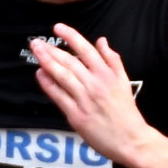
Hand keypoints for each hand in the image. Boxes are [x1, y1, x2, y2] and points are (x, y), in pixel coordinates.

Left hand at [30, 24, 148, 164]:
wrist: (131, 139)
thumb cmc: (126, 112)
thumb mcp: (124, 80)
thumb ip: (112, 59)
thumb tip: (101, 41)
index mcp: (107, 74)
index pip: (86, 49)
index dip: (70, 36)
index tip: (58, 28)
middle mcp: (95, 84)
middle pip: (70, 62)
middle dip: (51, 50)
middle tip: (36, 42)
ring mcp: (85, 100)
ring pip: (63, 76)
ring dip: (47, 62)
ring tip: (36, 52)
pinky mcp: (77, 116)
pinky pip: (60, 97)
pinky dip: (49, 85)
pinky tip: (40, 75)